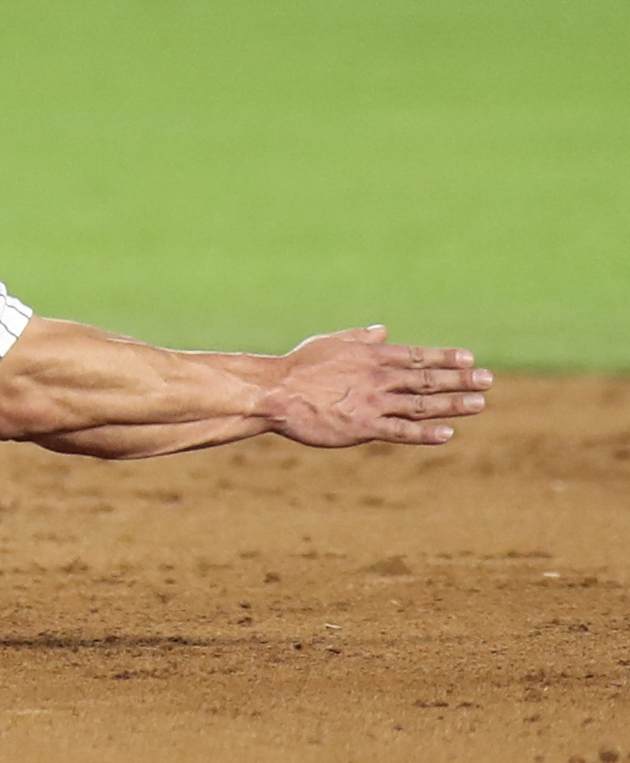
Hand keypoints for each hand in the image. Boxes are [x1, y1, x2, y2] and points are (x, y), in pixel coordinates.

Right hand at [257, 327, 491, 447]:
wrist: (275, 392)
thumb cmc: (298, 366)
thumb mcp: (329, 342)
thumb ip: (359, 338)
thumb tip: (382, 329)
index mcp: (370, 356)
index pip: (415, 355)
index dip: (444, 357)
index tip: (469, 358)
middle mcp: (378, 378)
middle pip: (427, 378)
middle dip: (460, 379)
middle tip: (487, 380)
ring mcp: (374, 403)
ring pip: (422, 404)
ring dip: (453, 404)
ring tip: (479, 403)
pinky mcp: (364, 427)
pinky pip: (402, 431)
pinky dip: (426, 433)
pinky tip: (448, 433)